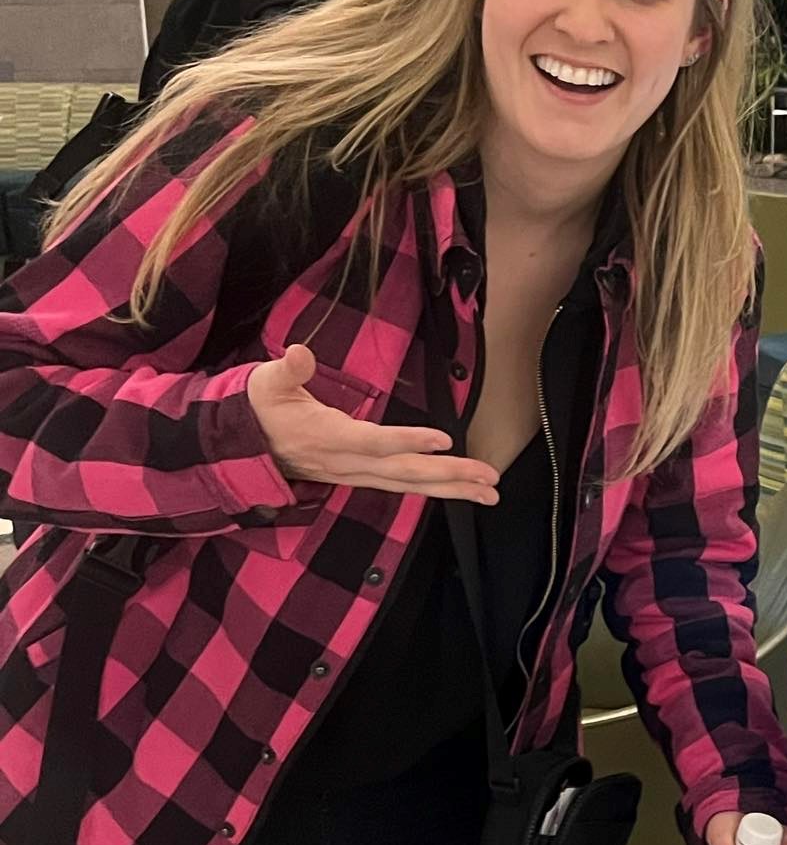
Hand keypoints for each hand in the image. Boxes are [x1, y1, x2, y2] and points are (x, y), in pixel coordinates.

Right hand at [248, 345, 500, 503]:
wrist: (239, 447)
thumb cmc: (259, 409)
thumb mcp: (266, 384)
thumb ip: (286, 370)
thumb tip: (297, 353)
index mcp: (327, 438)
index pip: (373, 442)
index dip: (407, 440)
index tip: (443, 439)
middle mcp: (346, 463)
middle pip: (404, 472)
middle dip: (449, 475)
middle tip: (489, 478)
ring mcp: (354, 474)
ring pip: (408, 484)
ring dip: (451, 488)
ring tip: (490, 491)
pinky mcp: (359, 476)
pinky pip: (402, 485)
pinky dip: (434, 489)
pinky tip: (461, 489)